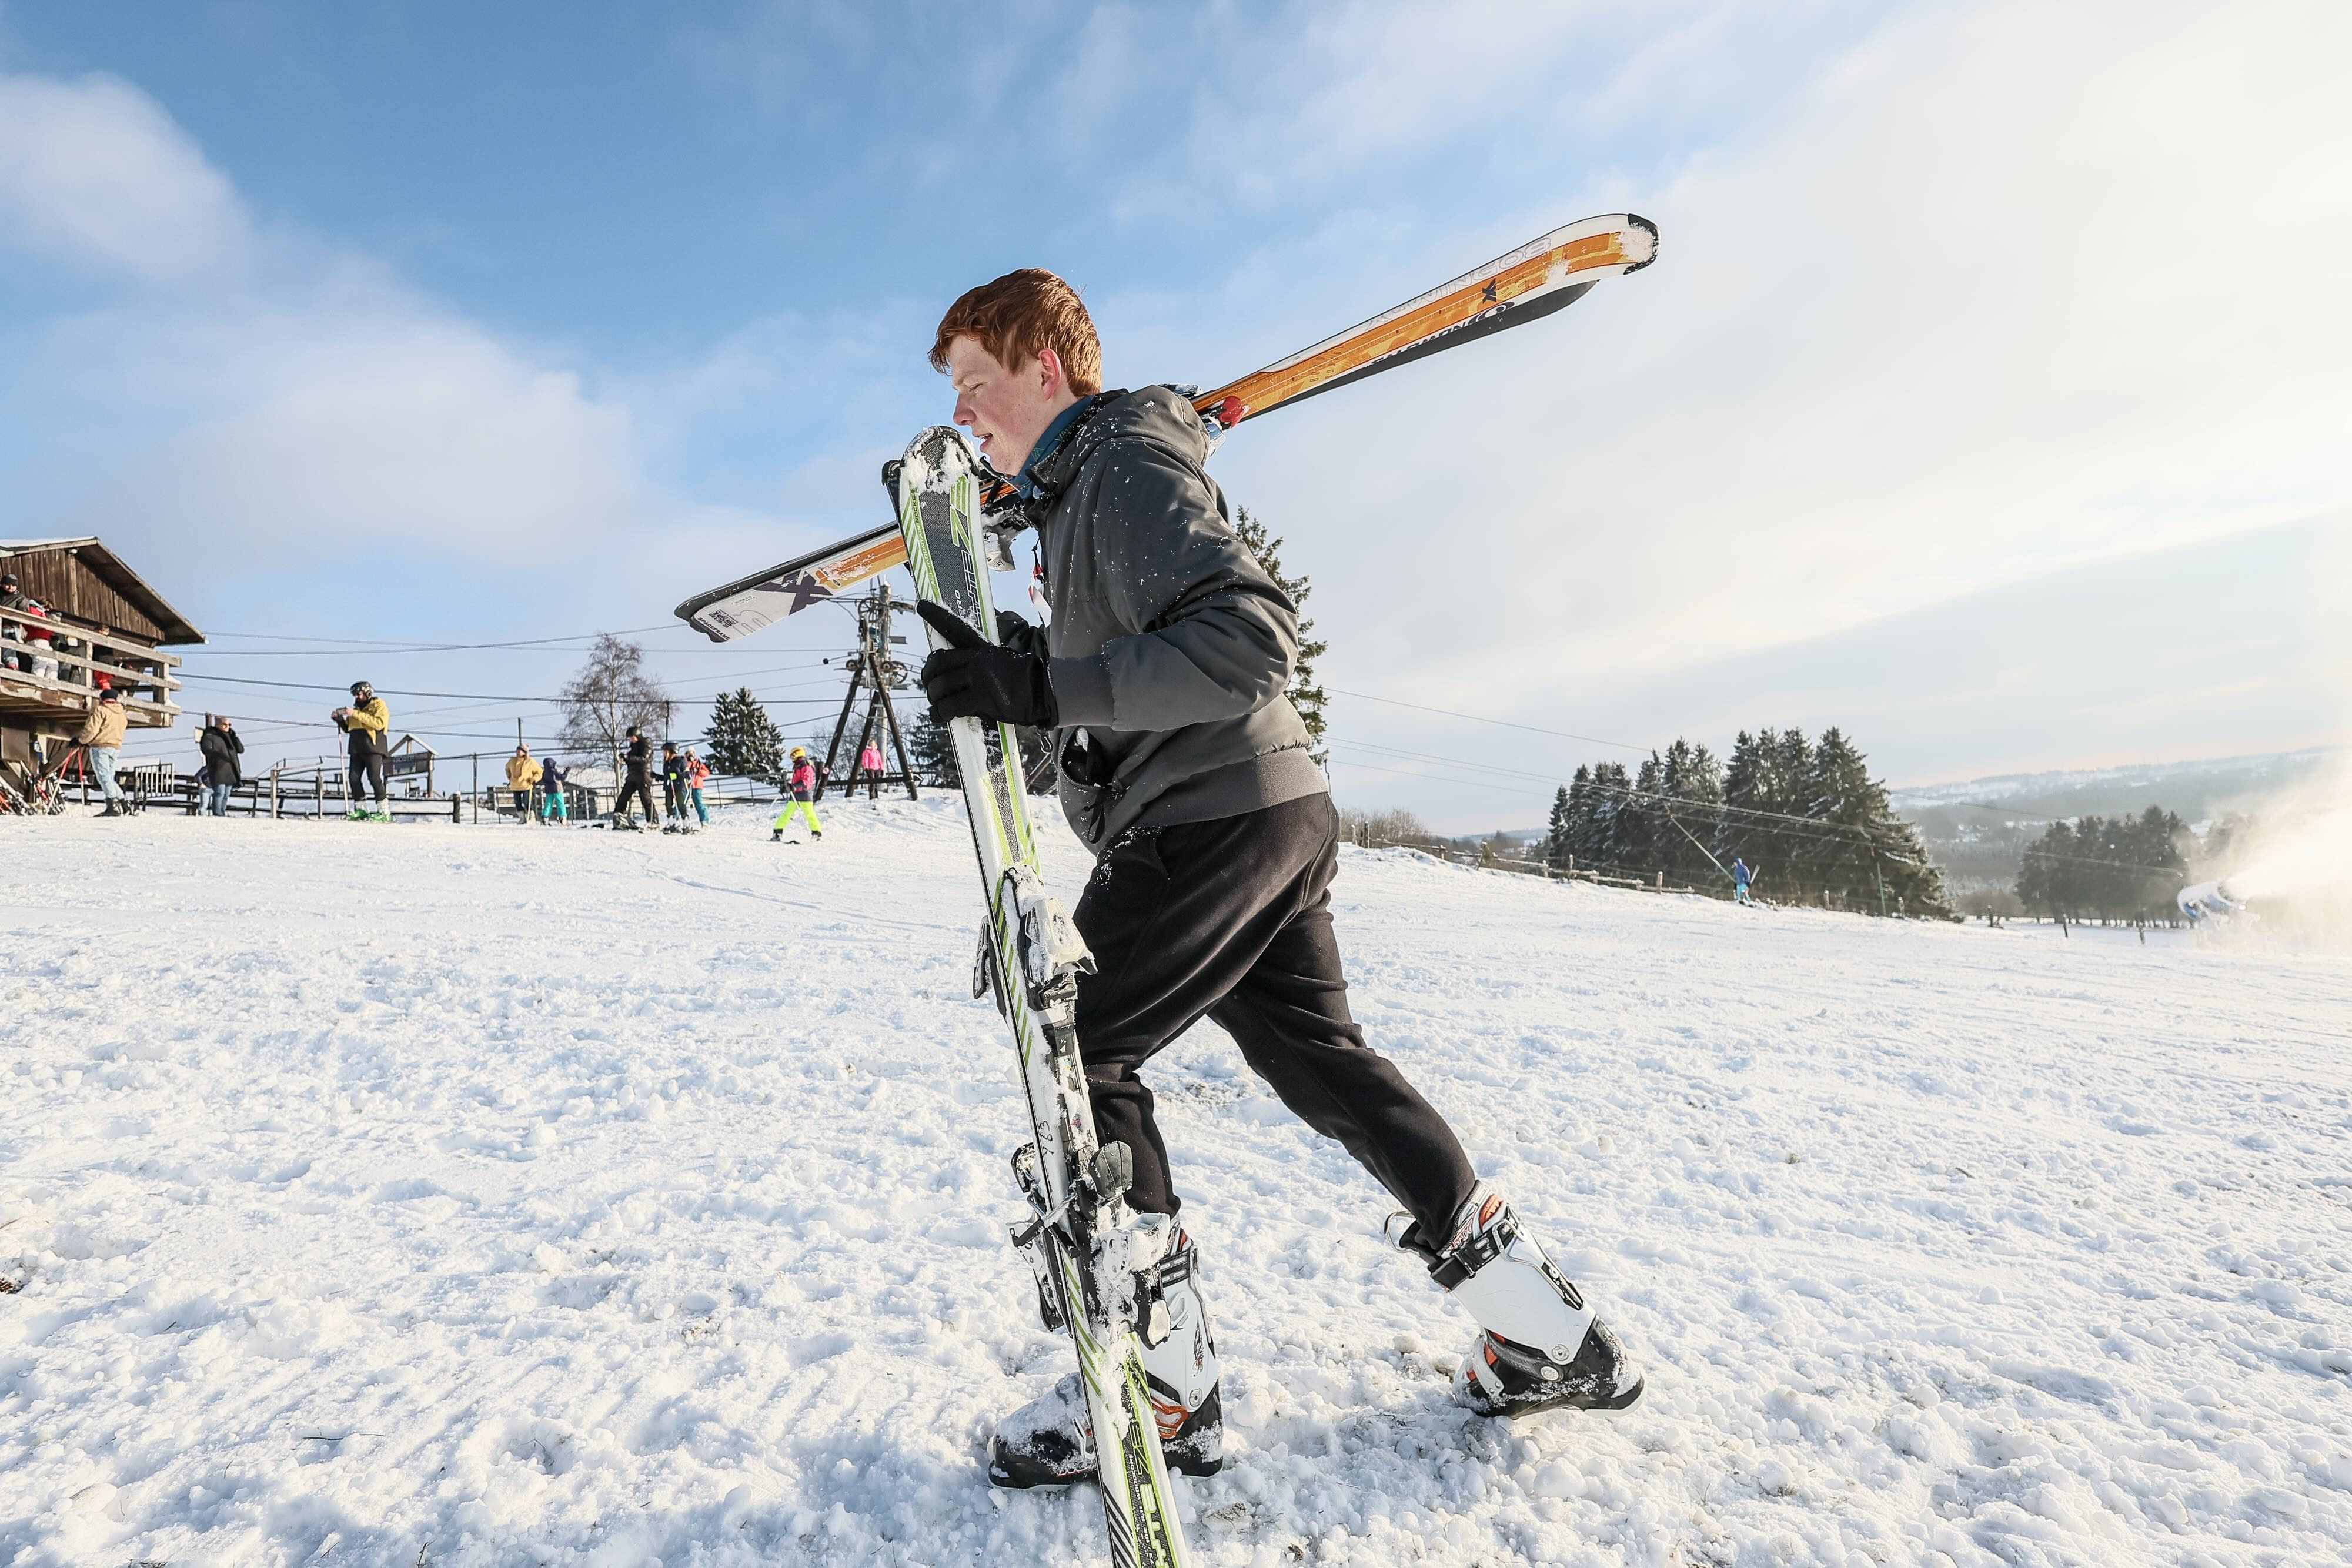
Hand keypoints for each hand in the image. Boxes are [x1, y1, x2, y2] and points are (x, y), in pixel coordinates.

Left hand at [917, 601, 1056, 728]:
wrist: (1043, 692)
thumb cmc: (1023, 680)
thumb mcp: (1001, 659)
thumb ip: (980, 661)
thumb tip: (958, 673)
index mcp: (982, 648)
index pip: (956, 627)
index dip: (937, 615)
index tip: (922, 605)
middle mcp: (978, 659)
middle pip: (939, 661)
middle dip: (928, 677)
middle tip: (930, 687)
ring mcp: (979, 677)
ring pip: (941, 685)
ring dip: (934, 697)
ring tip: (937, 704)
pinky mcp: (982, 698)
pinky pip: (950, 705)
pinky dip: (940, 712)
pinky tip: (940, 715)